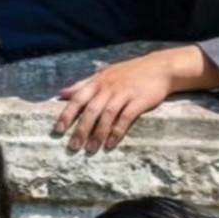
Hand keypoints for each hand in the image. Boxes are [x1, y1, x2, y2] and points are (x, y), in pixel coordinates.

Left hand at [54, 52, 176, 153]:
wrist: (160, 68)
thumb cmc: (128, 73)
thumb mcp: (103, 75)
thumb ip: (82, 85)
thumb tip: (60, 94)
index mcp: (97, 82)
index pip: (78, 98)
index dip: (67, 115)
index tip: (58, 131)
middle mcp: (108, 87)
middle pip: (91, 110)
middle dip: (81, 129)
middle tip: (73, 147)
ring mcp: (124, 94)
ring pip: (107, 115)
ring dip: (97, 134)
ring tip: (90, 149)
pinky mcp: (138, 101)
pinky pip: (125, 118)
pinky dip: (117, 132)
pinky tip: (110, 144)